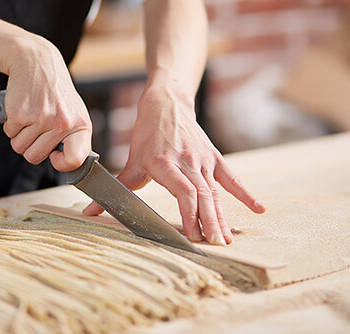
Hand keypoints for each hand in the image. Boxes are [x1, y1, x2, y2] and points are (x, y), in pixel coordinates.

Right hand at [2, 34, 91, 171]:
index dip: (62, 164)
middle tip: (37, 127)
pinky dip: (11, 125)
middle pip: (35, 158)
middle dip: (31, 146)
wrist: (37, 63)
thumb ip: (74, 138)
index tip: (55, 156)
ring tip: (30, 117)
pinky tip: (22, 110)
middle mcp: (62, 123)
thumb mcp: (74, 112)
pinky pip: (9, 134)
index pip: (75, 160)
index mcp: (80, 125)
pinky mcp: (20, 114)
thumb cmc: (56, 93)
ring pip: (20, 148)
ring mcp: (41, 119)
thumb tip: (70, 164)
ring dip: (20, 136)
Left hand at [83, 86, 264, 244]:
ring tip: (227, 239)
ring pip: (215, 191)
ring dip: (223, 216)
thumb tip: (90, 212)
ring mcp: (202, 160)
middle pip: (202, 195)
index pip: (183, 191)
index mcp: (165, 163)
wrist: (167, 104)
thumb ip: (117, 188)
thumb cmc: (147, 135)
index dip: (190, 213)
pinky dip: (246, 193)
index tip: (193, 234)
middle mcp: (186, 162)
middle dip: (209, 222)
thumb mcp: (132, 161)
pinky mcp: (214, 157)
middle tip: (215, 245)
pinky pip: (232, 178)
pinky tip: (259, 209)